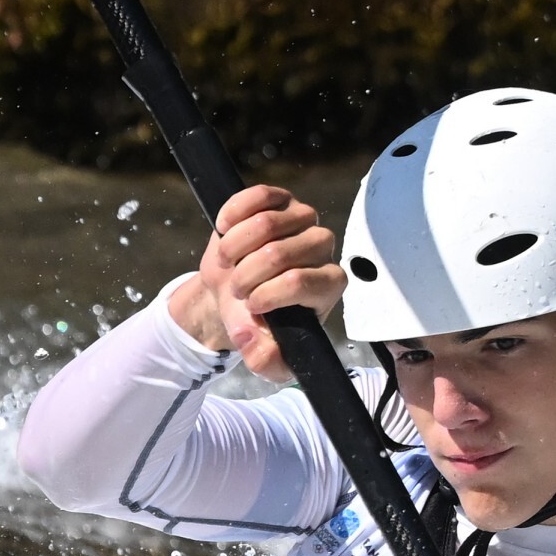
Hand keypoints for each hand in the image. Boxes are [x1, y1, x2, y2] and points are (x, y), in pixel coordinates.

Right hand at [164, 183, 341, 379]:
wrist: (234, 292)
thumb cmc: (255, 320)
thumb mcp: (263, 353)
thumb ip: (265, 360)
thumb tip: (258, 345)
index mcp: (328, 285)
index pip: (300, 282)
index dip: (266, 295)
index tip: (251, 307)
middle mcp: (322, 248)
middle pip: (279, 253)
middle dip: (245, 275)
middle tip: (237, 287)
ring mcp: (303, 218)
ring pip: (265, 222)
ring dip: (233, 247)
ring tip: (229, 263)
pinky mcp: (281, 199)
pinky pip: (257, 196)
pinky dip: (233, 215)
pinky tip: (226, 231)